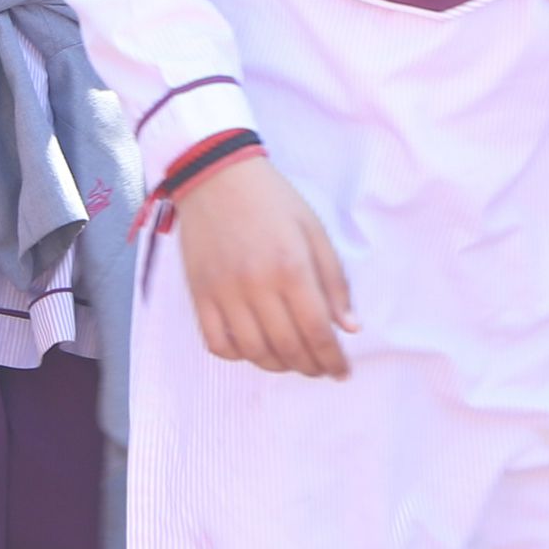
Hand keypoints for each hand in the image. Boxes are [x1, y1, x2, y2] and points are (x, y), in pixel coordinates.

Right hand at [173, 152, 354, 378]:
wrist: (216, 176)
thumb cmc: (272, 200)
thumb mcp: (314, 230)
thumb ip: (334, 281)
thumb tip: (349, 327)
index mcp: (291, 267)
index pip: (317, 331)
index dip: (332, 359)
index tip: (342, 371)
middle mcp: (256, 285)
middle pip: (288, 347)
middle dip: (310, 366)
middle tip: (320, 369)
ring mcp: (224, 292)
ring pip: (253, 351)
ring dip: (278, 365)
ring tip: (292, 361)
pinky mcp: (199, 294)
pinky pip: (217, 342)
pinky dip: (238, 355)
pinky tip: (254, 348)